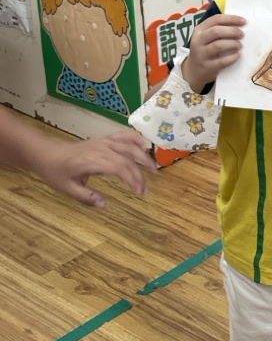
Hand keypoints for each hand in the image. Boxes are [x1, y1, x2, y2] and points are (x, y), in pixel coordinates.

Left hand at [34, 131, 156, 207]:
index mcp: (93, 161)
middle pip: (128, 158)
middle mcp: (101, 149)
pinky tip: (143, 146)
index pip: (120, 168)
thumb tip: (104, 205)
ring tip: (153, 169)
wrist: (48, 155)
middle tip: (148, 189)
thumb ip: (86, 197)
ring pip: (129, 146)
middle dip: (140, 173)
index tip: (140, 192)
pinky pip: (122, 135)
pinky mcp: (103, 139)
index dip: (133, 179)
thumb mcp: (67, 189)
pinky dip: (134, 139)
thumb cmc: (57, 173)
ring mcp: (103, 142)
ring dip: (143, 157)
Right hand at [183, 13, 245, 92]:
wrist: (194, 71)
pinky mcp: (206, 67)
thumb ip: (219, 29)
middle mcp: (198, 40)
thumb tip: (240, 24)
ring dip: (232, 44)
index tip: (244, 21)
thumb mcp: (207, 37)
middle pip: (216, 31)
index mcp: (199, 30)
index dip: (231, 19)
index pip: (216, 19)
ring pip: (218, 45)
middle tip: (242, 34)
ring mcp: (201, 54)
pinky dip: (232, 58)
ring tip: (240, 45)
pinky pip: (221, 61)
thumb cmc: (206, 50)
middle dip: (232, 31)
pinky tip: (238, 55)